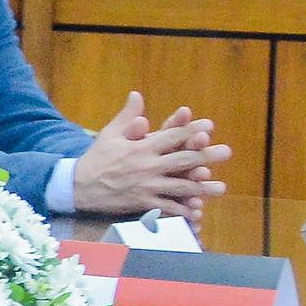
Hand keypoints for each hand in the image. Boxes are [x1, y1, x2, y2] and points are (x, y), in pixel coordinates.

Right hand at [70, 93, 230, 217]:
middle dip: (206, 156)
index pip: (171, 137)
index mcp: (141, 147)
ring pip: (180, 187)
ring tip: (221, 188)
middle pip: (182, 161)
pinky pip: (167, 208)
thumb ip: (127, 116)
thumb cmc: (96, 158)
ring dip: (202, 187)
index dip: (191, 130)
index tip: (209, 126)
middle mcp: (147, 166)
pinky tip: (197, 211)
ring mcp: (146, 187)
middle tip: (226, 152)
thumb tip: (137, 95)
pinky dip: (182, 210)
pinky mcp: (142, 204)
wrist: (78, 187)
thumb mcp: (110, 133)